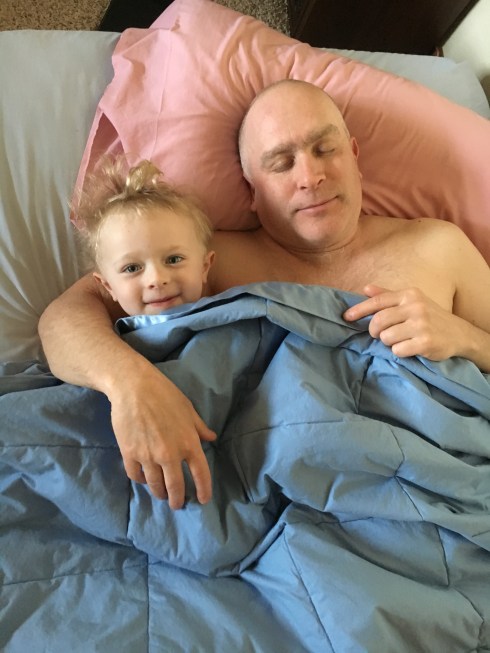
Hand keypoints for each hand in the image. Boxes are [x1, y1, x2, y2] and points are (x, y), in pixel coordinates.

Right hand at [107, 362, 215, 509]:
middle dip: (177, 499)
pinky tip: (145, 479)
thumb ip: (200, 428)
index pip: (201, 474)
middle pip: (176, 487)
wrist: (133, 387)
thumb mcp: (188, 409)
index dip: (204, 490)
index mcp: (189, 442)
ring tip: (162, 495)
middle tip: (177, 504)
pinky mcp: (129, 454)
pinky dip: (141, 481)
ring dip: (160, 493)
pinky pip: (136, 476)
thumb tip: (211, 439)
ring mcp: (148, 456)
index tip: (202, 500)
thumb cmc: (165, 394)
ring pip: (155, 485)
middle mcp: (170, 454)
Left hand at [343, 284, 463, 361]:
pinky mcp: (425, 342)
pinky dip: (400, 352)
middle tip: (379, 335)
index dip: (359, 310)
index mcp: (409, 295)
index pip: (377, 302)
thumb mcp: (412, 301)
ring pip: (386, 338)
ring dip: (389, 342)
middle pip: (378, 321)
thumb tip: (365, 289)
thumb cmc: (430, 316)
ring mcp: (421, 325)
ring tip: (401, 340)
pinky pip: (398, 350)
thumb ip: (388, 295)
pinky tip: (410, 348)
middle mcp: (415, 307)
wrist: (459, 334)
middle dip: (374, 331)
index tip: (346, 317)